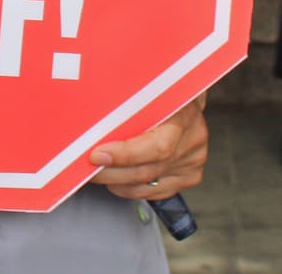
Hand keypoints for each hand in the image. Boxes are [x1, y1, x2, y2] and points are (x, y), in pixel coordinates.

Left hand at [89, 91, 207, 201]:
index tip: (97, 155)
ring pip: (148, 184)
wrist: (185, 96)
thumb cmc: (161, 89)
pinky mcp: (190, 175)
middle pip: (148, 170)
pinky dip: (132, 189)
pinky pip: (156, 192)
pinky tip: (117, 181)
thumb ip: (126, 103)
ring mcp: (193, 160)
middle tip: (87, 167)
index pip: (156, 147)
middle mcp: (193, 139)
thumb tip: (91, 115)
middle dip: (111, 171)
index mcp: (183, 113)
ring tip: (99, 172)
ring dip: (118, 182)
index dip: (124, 155)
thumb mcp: (147, 88)